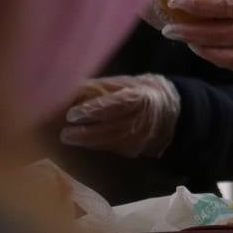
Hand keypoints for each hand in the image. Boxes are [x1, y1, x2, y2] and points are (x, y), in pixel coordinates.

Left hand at [60, 74, 180, 158]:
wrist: (168, 110)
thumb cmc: (139, 92)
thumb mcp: (123, 83)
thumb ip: (99, 88)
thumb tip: (70, 90)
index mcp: (139, 98)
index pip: (115, 105)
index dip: (92, 111)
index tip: (72, 114)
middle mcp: (142, 119)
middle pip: (111, 128)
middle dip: (85, 133)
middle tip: (65, 134)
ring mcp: (141, 137)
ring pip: (111, 142)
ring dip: (88, 141)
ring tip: (69, 138)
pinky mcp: (136, 149)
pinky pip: (114, 148)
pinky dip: (97, 145)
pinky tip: (84, 142)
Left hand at [159, 0, 232, 74]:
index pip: (219, 6)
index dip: (194, 3)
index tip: (174, 0)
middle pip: (213, 33)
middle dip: (187, 29)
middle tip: (167, 27)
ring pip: (220, 54)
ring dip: (199, 46)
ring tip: (184, 38)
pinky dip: (217, 57)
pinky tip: (207, 49)